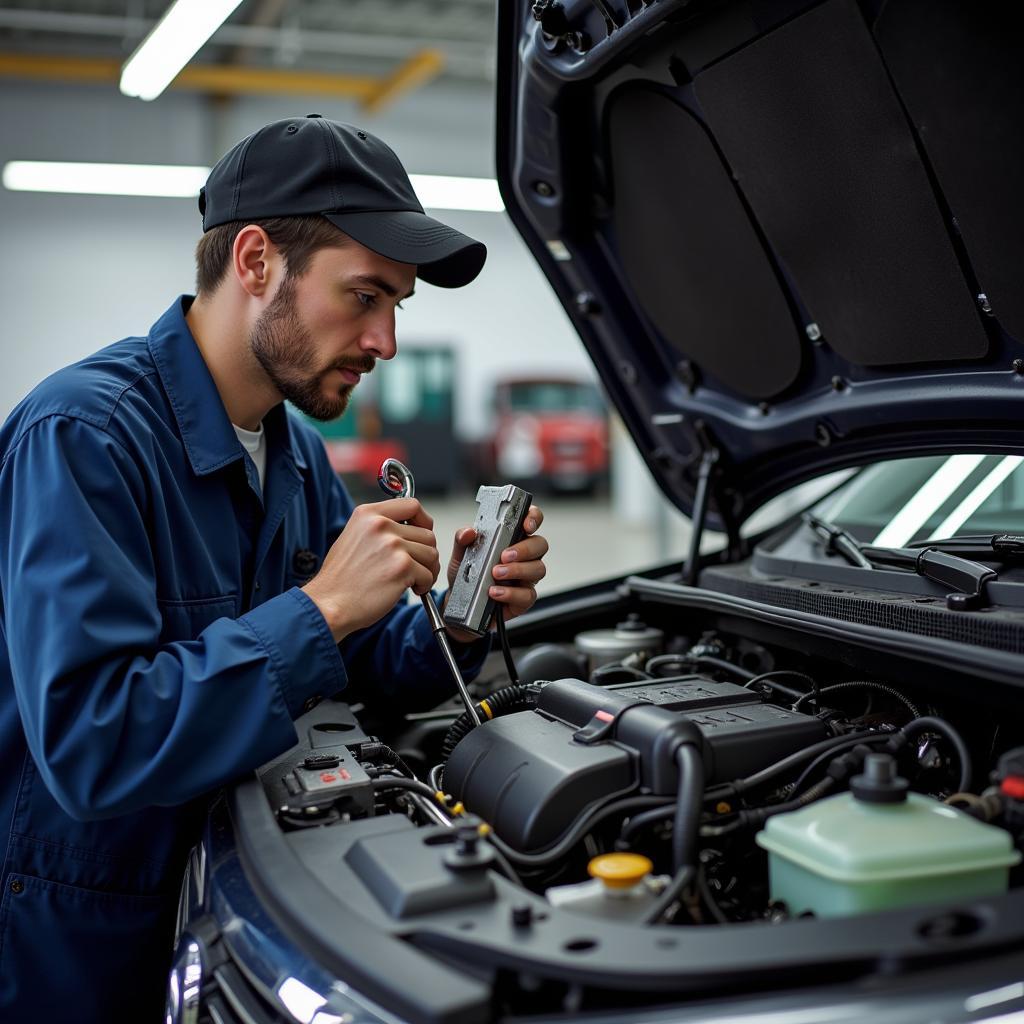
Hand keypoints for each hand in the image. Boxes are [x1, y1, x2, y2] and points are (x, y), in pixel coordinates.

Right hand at [303, 498, 439, 641]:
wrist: (328, 605)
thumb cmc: (341, 578)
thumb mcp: (354, 537)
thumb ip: (380, 527)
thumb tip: (411, 528)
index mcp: (368, 514)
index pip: (412, 505)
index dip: (424, 521)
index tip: (421, 536)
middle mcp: (380, 525)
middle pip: (427, 533)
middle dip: (426, 554)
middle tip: (416, 568)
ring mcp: (392, 545)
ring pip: (431, 554)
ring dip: (427, 570)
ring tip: (411, 581)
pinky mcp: (402, 567)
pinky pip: (428, 575)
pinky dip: (424, 586)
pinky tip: (409, 590)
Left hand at [443, 504, 547, 643]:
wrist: (459, 605)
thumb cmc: (466, 577)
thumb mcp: (460, 556)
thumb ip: (462, 541)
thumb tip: (469, 532)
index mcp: (512, 539)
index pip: (531, 521)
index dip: (534, 518)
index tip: (527, 524)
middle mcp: (524, 557)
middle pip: (540, 545)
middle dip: (524, 548)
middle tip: (504, 555)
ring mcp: (526, 578)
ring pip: (538, 569)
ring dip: (517, 570)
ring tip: (496, 574)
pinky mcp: (523, 599)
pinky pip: (527, 595)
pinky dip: (511, 593)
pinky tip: (495, 592)